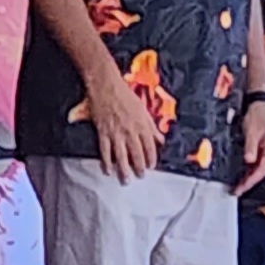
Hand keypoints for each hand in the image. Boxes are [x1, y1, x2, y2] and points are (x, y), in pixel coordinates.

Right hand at [81, 63, 161, 181]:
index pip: (150, 148)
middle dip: (139, 168)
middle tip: (139, 177)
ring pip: (121, 156)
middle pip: (136, 154)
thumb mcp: (143, 110)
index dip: (151, 159)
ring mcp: (116, 132)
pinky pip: (105, 150)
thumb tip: (160, 139)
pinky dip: (106, 162)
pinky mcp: (103, 131)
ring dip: (124, 170)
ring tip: (125, 180)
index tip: (150, 166)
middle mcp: (131, 131)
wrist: (106, 84)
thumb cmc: (124, 94)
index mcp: (143, 126)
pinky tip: (107, 169)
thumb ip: (152, 127)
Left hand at [238, 100, 264, 198]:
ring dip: (247, 178)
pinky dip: (247, 171)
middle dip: (248, 183)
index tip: (241, 188)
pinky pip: (254, 165)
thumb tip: (249, 160)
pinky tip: (240, 175)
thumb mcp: (252, 132)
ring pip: (256, 170)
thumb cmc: (257, 119)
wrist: (259, 109)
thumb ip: (250, 147)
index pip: (260, 171)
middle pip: (259, 173)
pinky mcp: (260, 151)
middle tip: (236, 191)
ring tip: (236, 186)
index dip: (250, 181)